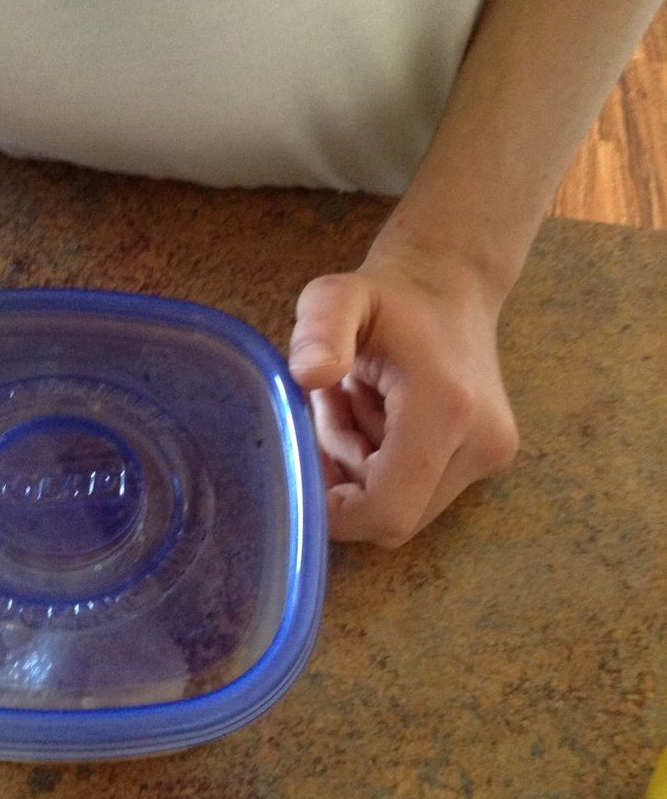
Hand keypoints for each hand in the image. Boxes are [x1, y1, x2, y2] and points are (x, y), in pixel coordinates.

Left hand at [289, 248, 518, 546]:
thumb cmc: (387, 295)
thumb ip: (318, 329)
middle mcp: (481, 443)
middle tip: (335, 410)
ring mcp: (492, 456)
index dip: (338, 511)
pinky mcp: (490, 461)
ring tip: (358, 402)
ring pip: (404, 507)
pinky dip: (388, 467)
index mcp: (446, 410)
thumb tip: (309, 375)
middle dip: (348, 479)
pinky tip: (382, 415)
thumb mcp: (336, 297)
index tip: (307, 465)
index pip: (388, 510)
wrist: (452, 282)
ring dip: (364, 470)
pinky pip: (421, 492)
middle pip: (392, 515)